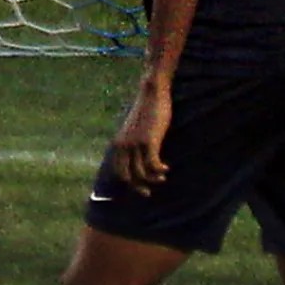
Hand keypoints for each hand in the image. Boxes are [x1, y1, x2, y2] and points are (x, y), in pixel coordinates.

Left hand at [111, 78, 172, 192]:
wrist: (152, 93)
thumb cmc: (146, 109)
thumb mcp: (135, 129)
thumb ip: (133, 143)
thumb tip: (138, 158)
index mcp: (117, 144)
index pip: (118, 172)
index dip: (129, 183)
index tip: (140, 187)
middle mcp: (123, 146)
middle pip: (127, 177)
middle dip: (138, 187)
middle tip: (148, 192)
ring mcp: (134, 145)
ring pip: (141, 173)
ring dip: (153, 178)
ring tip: (162, 177)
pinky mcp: (148, 142)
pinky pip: (153, 165)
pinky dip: (159, 170)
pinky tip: (166, 168)